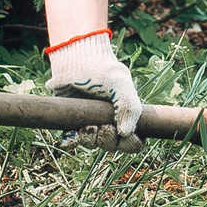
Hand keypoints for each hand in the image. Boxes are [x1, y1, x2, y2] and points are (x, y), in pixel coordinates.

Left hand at [47, 33, 143, 152]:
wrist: (76, 60)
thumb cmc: (102, 70)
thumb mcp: (121, 84)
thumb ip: (129, 107)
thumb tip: (126, 134)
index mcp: (126, 115)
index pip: (134, 141)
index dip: (131, 143)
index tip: (124, 134)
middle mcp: (110, 123)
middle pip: (113, 146)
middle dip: (109, 141)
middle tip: (104, 127)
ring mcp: (90, 123)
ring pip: (93, 144)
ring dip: (91, 140)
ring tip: (88, 127)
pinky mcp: (72, 122)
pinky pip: (73, 140)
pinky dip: (73, 141)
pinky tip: (73, 134)